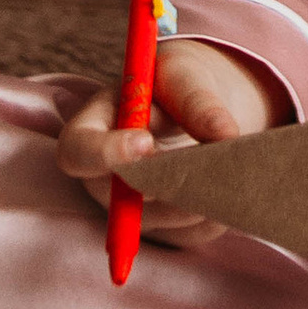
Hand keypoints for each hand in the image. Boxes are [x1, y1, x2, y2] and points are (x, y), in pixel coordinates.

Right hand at [58, 38, 289, 245]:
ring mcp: (132, 212)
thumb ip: (198, 102)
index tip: (146, 142)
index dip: (105, 154)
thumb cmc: (177, 83)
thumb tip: (226, 136)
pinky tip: (231, 181)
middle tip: (209, 160)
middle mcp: (103, 180)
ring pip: (165, 219)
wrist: (196, 106)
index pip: (76, 153)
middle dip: (168, 181)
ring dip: (200, 195)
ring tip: (231, 162)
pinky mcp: (167, 230)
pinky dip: (218, 210)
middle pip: (123, 199)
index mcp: (91, 130)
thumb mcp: (184, 76)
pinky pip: (193, 232)